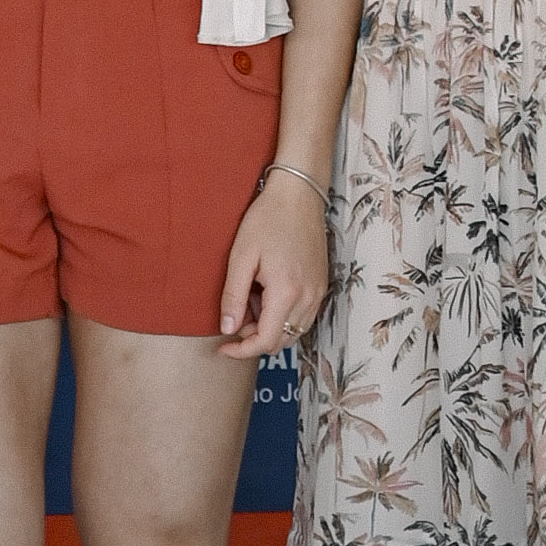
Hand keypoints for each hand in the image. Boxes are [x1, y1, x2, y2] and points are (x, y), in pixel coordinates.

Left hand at [218, 175, 329, 359]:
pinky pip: (303, 317)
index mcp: (287, 293)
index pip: (265, 341)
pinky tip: (268, 294)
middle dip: (254, 338)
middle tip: (236, 314)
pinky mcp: (321, 285)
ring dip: (269, 328)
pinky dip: (283, 317)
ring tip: (251, 300)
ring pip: (293, 332)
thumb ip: (233, 297)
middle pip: (281, 341)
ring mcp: (318, 293)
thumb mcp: (241, 257)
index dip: (241, 350)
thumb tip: (228, 329)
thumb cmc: (267, 219)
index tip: (223, 347)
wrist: (299, 195)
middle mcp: (308, 298)